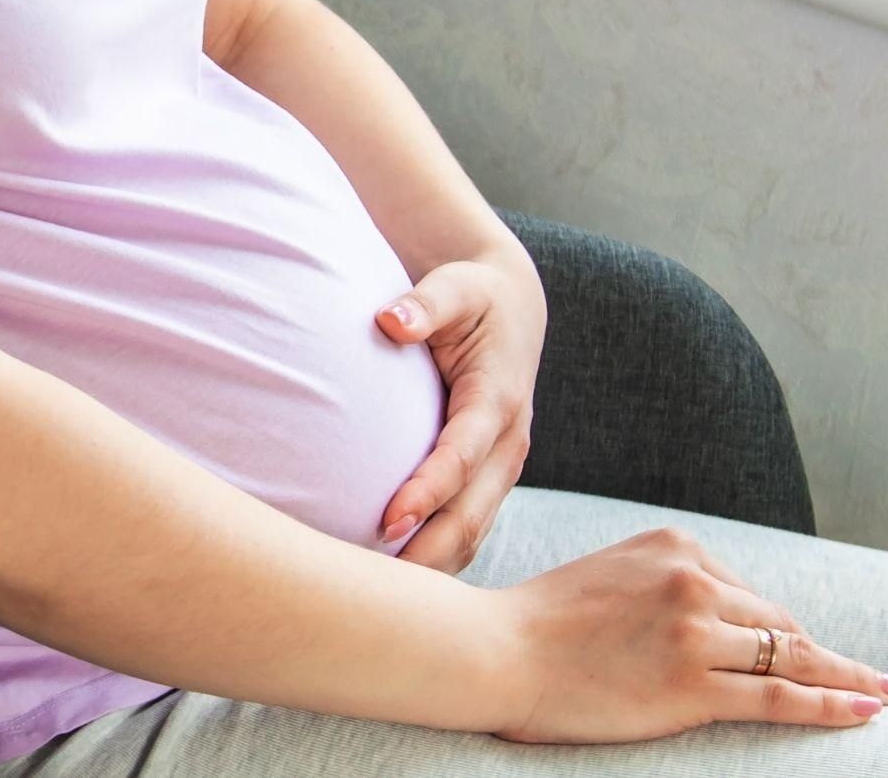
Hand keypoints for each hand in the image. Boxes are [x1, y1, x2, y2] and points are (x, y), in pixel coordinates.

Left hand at [375, 247, 546, 571]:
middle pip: (470, 514)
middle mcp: (507, 443)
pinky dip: (438, 558)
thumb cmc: (473, 298)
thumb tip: (390, 320)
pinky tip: (396, 583)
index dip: (427, 491)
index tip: (388, 520)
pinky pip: (468, 530)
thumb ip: (425, 304)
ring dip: (433, 566)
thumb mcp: (455, 287)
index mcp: (498, 400)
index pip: (461, 456)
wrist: (512, 308)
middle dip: (428, 552)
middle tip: (376, 588)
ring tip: (379, 600)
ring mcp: (502, 468)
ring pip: (472, 533)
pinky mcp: (491, 481)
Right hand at [491, 526, 887, 740]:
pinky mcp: (691, 682)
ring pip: (792, 656)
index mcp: (676, 545)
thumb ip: (666, 586)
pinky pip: (779, 694)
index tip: (818, 654)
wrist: (497, 650)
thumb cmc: (544, 623)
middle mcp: (693, 578)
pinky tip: (869, 710)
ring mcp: (695, 630)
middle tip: (877, 678)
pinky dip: (833, 703)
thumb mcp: (614, 576)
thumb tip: (718, 618)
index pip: (750, 595)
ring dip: (848, 679)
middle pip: (780, 624)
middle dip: (828, 655)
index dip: (785, 633)